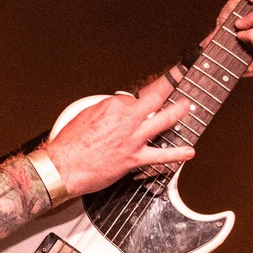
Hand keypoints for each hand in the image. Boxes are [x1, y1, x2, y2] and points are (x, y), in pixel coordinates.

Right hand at [43, 72, 194, 196]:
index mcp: (113, 105)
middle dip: (171, 87)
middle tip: (180, 85)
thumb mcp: (85, 115)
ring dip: (179, 111)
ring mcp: (133, 138)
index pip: (135, 97)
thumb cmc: (70, 144)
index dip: (142, 97)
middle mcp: (126, 118)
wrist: (63, 167)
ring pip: (164, 120)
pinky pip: (161, 155)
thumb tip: (116, 108)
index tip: (150, 91)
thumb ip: (106, 110)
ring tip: (187, 107)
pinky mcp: (134, 158)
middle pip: (156, 97)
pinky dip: (177, 153)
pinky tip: (188, 151)